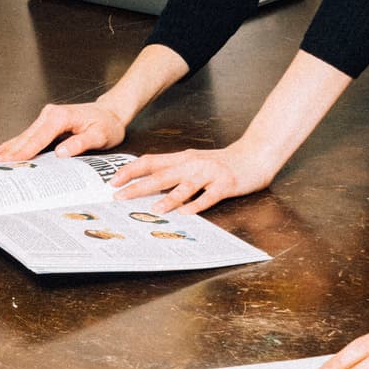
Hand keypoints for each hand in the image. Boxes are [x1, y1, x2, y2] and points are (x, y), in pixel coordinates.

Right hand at [0, 98, 127, 162]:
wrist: (111, 113)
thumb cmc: (107, 124)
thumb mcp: (99, 136)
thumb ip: (80, 143)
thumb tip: (61, 153)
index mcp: (60, 117)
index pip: (38, 138)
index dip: (24, 151)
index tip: (11, 161)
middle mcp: (51, 114)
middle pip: (28, 136)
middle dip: (12, 151)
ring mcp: (48, 116)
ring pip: (26, 135)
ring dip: (12, 147)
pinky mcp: (48, 121)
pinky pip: (31, 134)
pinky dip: (18, 142)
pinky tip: (5, 148)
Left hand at [111, 139, 276, 212]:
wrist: (254, 155)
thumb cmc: (221, 162)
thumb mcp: (193, 162)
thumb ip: (173, 171)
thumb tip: (147, 184)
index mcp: (182, 159)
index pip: (151, 162)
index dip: (131, 170)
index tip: (113, 181)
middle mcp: (192, 164)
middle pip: (161, 175)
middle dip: (138, 186)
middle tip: (120, 197)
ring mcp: (209, 174)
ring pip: (184, 186)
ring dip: (168, 198)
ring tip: (153, 209)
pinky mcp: (225, 184)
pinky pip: (209, 196)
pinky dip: (196, 204)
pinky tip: (185, 213)